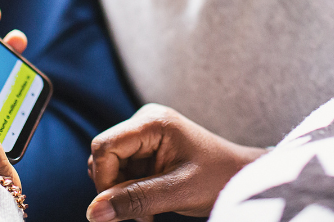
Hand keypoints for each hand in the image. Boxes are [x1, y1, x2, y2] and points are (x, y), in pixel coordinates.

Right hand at [86, 104, 265, 221]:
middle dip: (116, 191)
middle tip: (144, 215)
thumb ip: (135, 200)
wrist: (240, 176)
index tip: (124, 209)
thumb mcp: (178, 192)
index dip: (105, 181)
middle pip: (104, 158)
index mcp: (153, 122)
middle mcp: (144, 121)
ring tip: (150, 211)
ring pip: (110, 168)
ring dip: (123, 195)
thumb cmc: (217, 179)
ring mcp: (144, 134)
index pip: (105, 147)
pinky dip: (130, 192)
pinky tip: (150, 204)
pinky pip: (121, 171)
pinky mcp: (146, 148)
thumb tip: (93, 212)